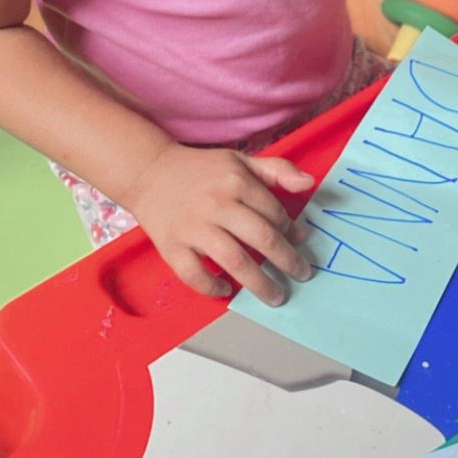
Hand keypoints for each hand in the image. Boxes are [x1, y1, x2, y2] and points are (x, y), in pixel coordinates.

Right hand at [127, 143, 313, 303]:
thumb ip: (277, 170)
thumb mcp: (240, 161)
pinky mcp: (172, 246)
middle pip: (261, 239)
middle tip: (302, 275)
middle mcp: (216, 204)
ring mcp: (193, 228)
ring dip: (260, 283)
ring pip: (234, 261)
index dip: (292, 230)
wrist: (149, 172)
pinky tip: (227, 290)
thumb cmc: (200, 170)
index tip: (300, 242)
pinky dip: (212, 287)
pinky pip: (194, 275)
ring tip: (276, 296)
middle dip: (287, 262)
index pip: (274, 212)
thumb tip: (309, 183)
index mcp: (236, 181)